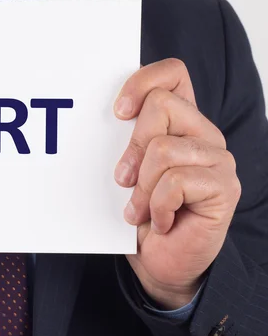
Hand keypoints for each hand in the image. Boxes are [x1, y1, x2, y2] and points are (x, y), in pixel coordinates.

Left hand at [114, 59, 240, 308]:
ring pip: (163, 148)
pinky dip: (157, 205)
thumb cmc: (142, 212)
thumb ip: (126, 141)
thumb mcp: (127, 169)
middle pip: (161, 106)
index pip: (173, 74)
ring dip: (142, 187)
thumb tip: (111, 116)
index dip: (143, 81)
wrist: (160, 261)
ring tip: (140, 208)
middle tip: (125, 180)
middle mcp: (203, 133)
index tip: (118, 112)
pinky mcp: (225, 187)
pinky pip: (175, 181)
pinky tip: (162, 220)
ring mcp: (218, 159)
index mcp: (180, 122)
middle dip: (132, 148)